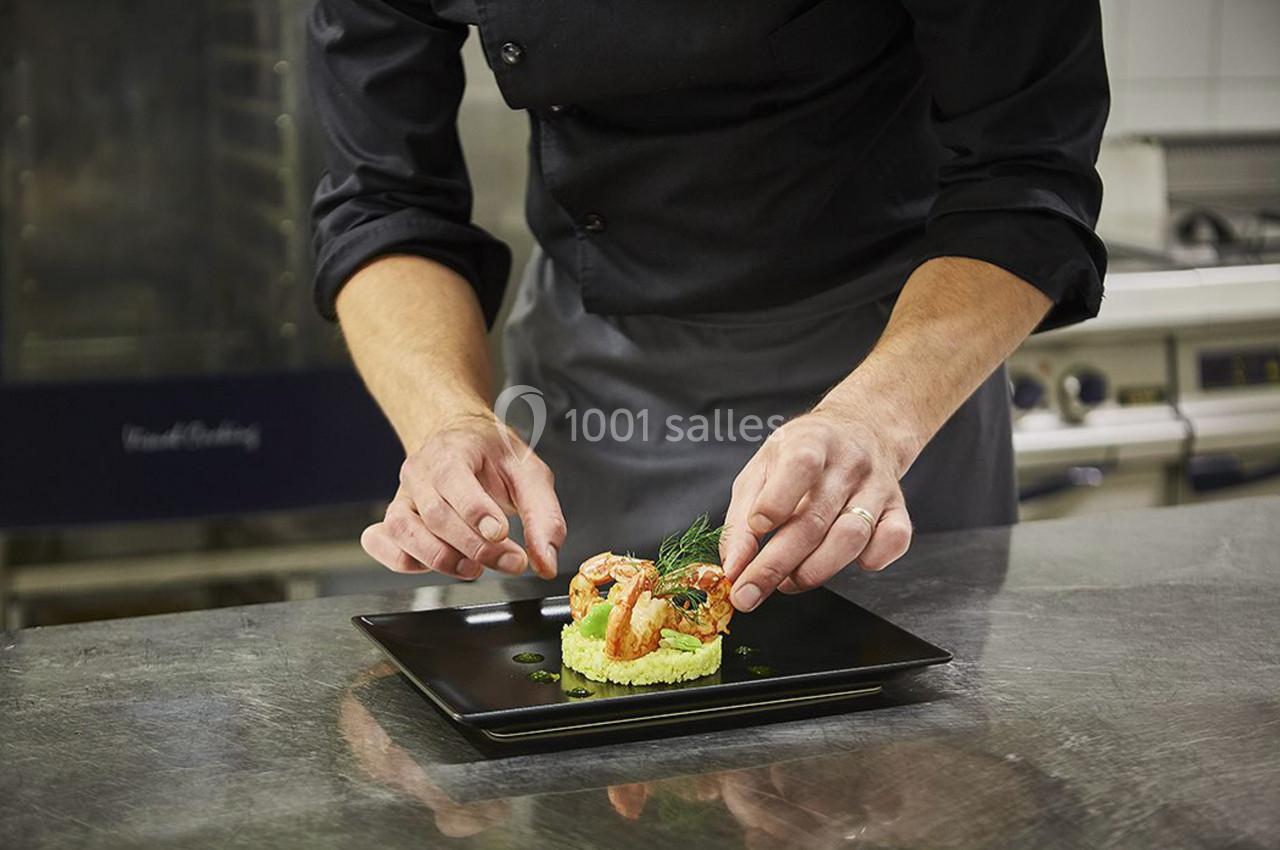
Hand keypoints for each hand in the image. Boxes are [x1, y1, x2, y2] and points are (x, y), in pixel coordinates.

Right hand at [360, 412, 565, 579]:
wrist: (459, 439)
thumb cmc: (494, 456)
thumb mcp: (530, 475)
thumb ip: (544, 517)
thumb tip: (546, 562)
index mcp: (454, 449)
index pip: (453, 478)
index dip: (476, 511)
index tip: (502, 533)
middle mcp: (421, 471)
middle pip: (435, 515)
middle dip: (475, 547)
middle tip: (511, 561)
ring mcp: (403, 495)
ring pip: (404, 530)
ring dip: (441, 559)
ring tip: (475, 568)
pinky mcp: (395, 517)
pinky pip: (381, 541)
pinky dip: (401, 560)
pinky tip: (432, 565)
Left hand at [720, 408, 913, 610]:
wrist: (862, 430)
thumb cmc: (801, 454)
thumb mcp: (761, 470)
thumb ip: (741, 518)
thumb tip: (733, 567)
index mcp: (810, 441)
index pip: (799, 467)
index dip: (775, 503)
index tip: (756, 530)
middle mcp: (848, 463)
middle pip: (815, 520)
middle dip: (776, 564)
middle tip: (748, 593)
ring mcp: (878, 486)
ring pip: (851, 537)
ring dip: (813, 571)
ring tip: (787, 582)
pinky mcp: (899, 509)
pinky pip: (893, 542)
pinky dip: (869, 562)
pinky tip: (839, 563)